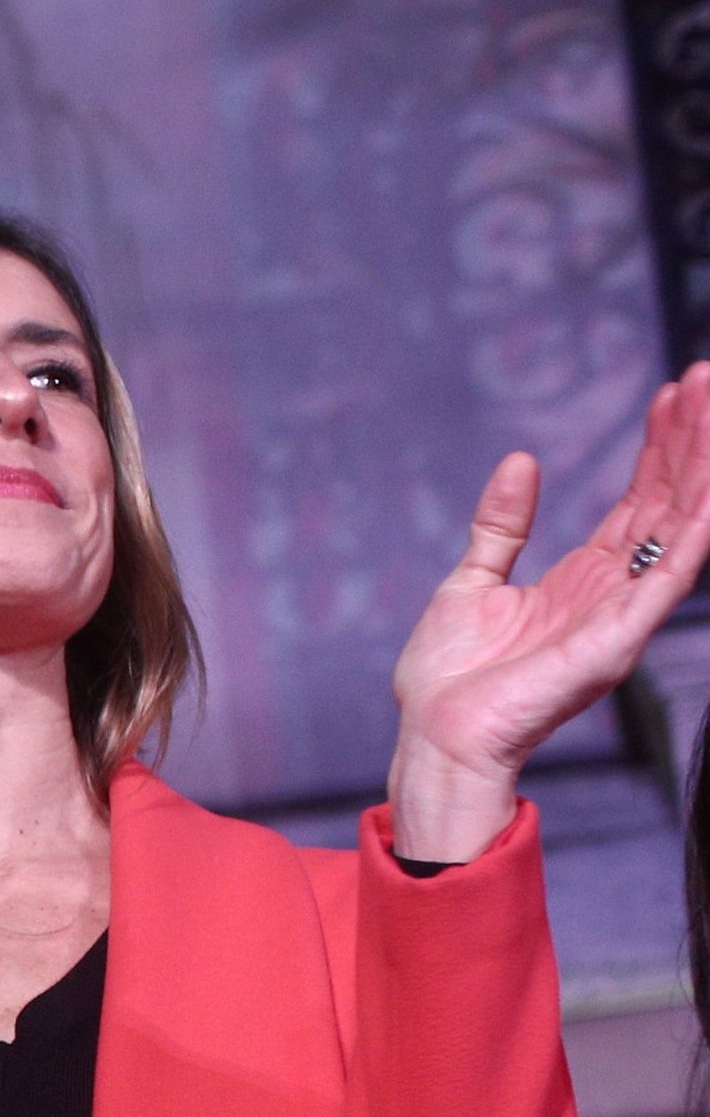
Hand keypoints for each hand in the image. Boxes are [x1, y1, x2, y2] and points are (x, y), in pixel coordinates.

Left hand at [389, 362, 709, 859]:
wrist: (435, 738)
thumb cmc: (450, 679)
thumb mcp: (472, 581)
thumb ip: (502, 525)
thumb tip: (522, 461)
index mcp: (584, 579)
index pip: (639, 500)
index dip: (660, 448)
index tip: (674, 393)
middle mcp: (615, 593)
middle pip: (668, 504)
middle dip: (692, 443)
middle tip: (707, 378)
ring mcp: (621, 617)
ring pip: (679, 531)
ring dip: (703, 472)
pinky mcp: (614, 643)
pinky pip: (665, 583)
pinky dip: (693, 539)